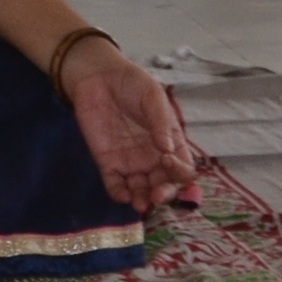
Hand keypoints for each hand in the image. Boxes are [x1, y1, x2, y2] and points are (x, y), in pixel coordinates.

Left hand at [62, 44, 197, 214]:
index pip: (182, 167)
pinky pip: (115, 185)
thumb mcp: (153, 96)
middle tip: (156, 196)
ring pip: (141, 190)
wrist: (98, 77)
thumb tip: (168, 150)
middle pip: (163, 185)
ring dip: (142, 200)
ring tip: (139, 204)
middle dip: (162, 194)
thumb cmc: (132, 83)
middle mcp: (153, 157)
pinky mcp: (107, 162)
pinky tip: (122, 195)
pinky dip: (119, 194)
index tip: (167, 160)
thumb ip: (160, 122)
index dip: (179, 171)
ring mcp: (130, 162)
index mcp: (170, 142)